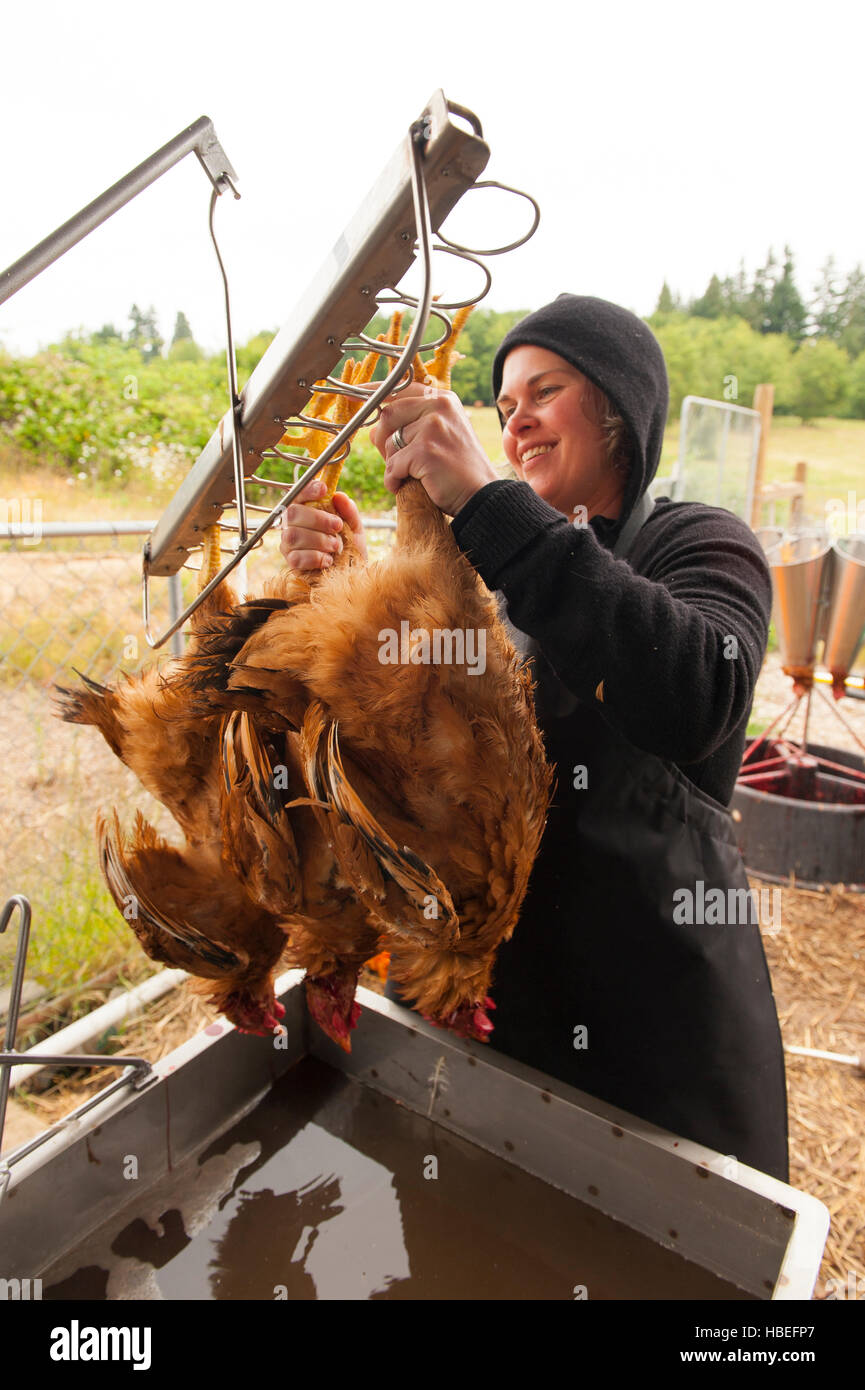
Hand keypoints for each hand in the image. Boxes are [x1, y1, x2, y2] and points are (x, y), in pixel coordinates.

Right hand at [279, 478, 367, 569]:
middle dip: (318, 519)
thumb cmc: (350, 550)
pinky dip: (315, 558)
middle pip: (293, 512)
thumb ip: (349, 512)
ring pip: (294, 534)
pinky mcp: (291, 562)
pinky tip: (328, 560)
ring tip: (336, 547)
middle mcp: (293, 524)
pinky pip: (296, 557)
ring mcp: (289, 543)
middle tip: (337, 526)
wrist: (351, 578)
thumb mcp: (355, 529)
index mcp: (307, 510)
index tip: (325, 490)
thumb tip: (339, 495)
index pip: (300, 493)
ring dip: (319, 540)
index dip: (308, 489)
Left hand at [369, 382, 498, 515]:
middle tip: (395, 460)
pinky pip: (393, 465)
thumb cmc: (458, 471)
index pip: (400, 388)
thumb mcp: (440, 436)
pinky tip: (407, 486)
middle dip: (382, 441)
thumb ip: (413, 425)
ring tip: (410, 476)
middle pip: (388, 415)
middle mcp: (439, 406)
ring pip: (388, 443)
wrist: (482, 496)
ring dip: (392, 464)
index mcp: (443, 399)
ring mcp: (433, 427)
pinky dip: (394, 480)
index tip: (353, 395)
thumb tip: (373, 429)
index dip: (373, 392)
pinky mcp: (426, 450)